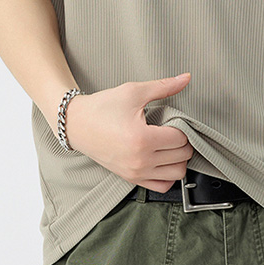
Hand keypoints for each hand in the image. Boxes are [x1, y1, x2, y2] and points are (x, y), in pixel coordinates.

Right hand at [64, 72, 195, 190]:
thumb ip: (164, 86)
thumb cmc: (103, 107)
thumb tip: (186, 78)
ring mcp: (135, 173)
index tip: (174, 119)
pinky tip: (164, 159)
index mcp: (142, 139)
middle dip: (184, 142)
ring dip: (179, 159)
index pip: (181, 139)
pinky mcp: (131, 178)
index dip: (183, 126)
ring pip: (176, 175)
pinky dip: (168, 174)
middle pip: (181, 157)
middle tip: (175, 130)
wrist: (77, 124)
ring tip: (170, 144)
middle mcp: (140, 160)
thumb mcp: (134, 91)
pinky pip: (162, 186)